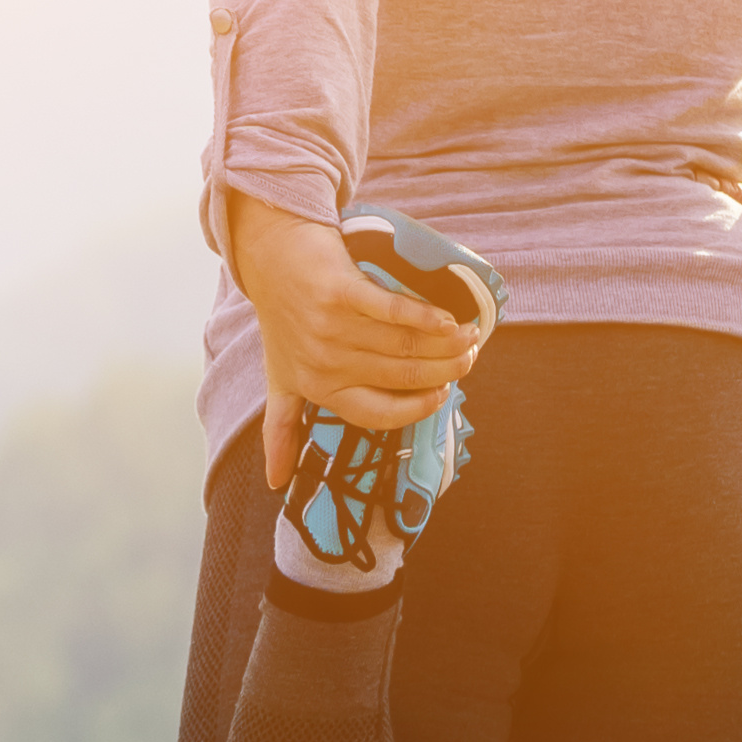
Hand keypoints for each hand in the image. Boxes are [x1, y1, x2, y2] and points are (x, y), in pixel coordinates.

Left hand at [226, 191, 485, 492]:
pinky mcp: (341, 292)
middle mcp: (325, 363)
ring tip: (471, 336)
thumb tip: (277, 484)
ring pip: (406, 345)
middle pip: (403, 376)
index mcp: (319, 389)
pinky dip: (429, 317)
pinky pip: (396, 311)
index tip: (444, 395)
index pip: (379, 414)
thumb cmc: (283, 320)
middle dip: (446, 369)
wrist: (271, 257)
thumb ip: (283, 427)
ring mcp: (332, 328)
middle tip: (469, 358)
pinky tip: (450, 319)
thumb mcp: (280, 378)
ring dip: (448, 343)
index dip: (418, 407)